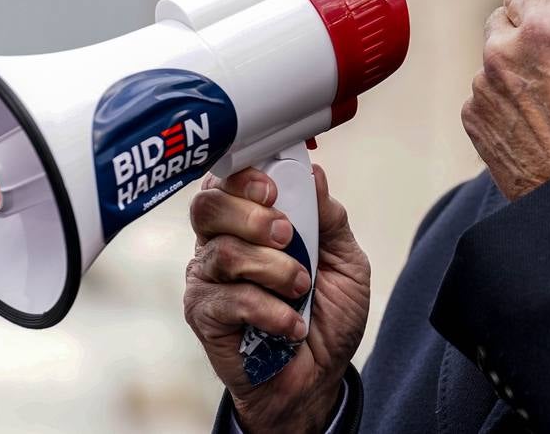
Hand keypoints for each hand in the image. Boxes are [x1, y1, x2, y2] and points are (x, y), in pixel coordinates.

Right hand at [183, 164, 369, 433]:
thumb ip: (329, 217)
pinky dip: (270, 310)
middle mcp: (219, 242)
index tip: (274, 188)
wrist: (318, 377)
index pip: (228, 179)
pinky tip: (293, 323)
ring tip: (303, 287)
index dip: (245, 176)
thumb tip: (314, 172)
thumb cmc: (327, 314)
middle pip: (209, 206)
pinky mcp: (203, 315)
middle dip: (252, 215)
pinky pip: (230, 299)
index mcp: (249, 219)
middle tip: (288, 235)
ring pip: (224, 252)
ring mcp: (207, 278)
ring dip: (273, 268)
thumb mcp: (346, 260)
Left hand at [462, 0, 549, 200]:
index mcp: (541, 30)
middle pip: (501, 20)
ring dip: (511, 68)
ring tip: (545, 100)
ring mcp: (483, 87)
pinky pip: (483, 96)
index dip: (541, 4)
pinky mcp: (472, 118)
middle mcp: (503, 52)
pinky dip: (501, 101)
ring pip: (491, 60)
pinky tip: (530, 122)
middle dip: (522, 31)